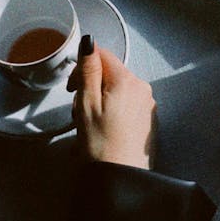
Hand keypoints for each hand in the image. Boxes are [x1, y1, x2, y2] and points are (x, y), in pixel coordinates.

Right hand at [67, 35, 155, 168]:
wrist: (121, 178)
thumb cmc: (101, 145)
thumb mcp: (87, 104)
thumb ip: (88, 70)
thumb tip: (89, 42)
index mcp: (127, 80)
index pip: (102, 56)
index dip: (82, 68)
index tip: (72, 87)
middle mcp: (142, 88)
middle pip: (109, 74)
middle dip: (90, 88)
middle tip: (78, 112)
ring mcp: (147, 104)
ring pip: (116, 91)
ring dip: (99, 102)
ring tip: (88, 127)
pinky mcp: (148, 119)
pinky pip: (126, 106)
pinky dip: (111, 113)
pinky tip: (102, 132)